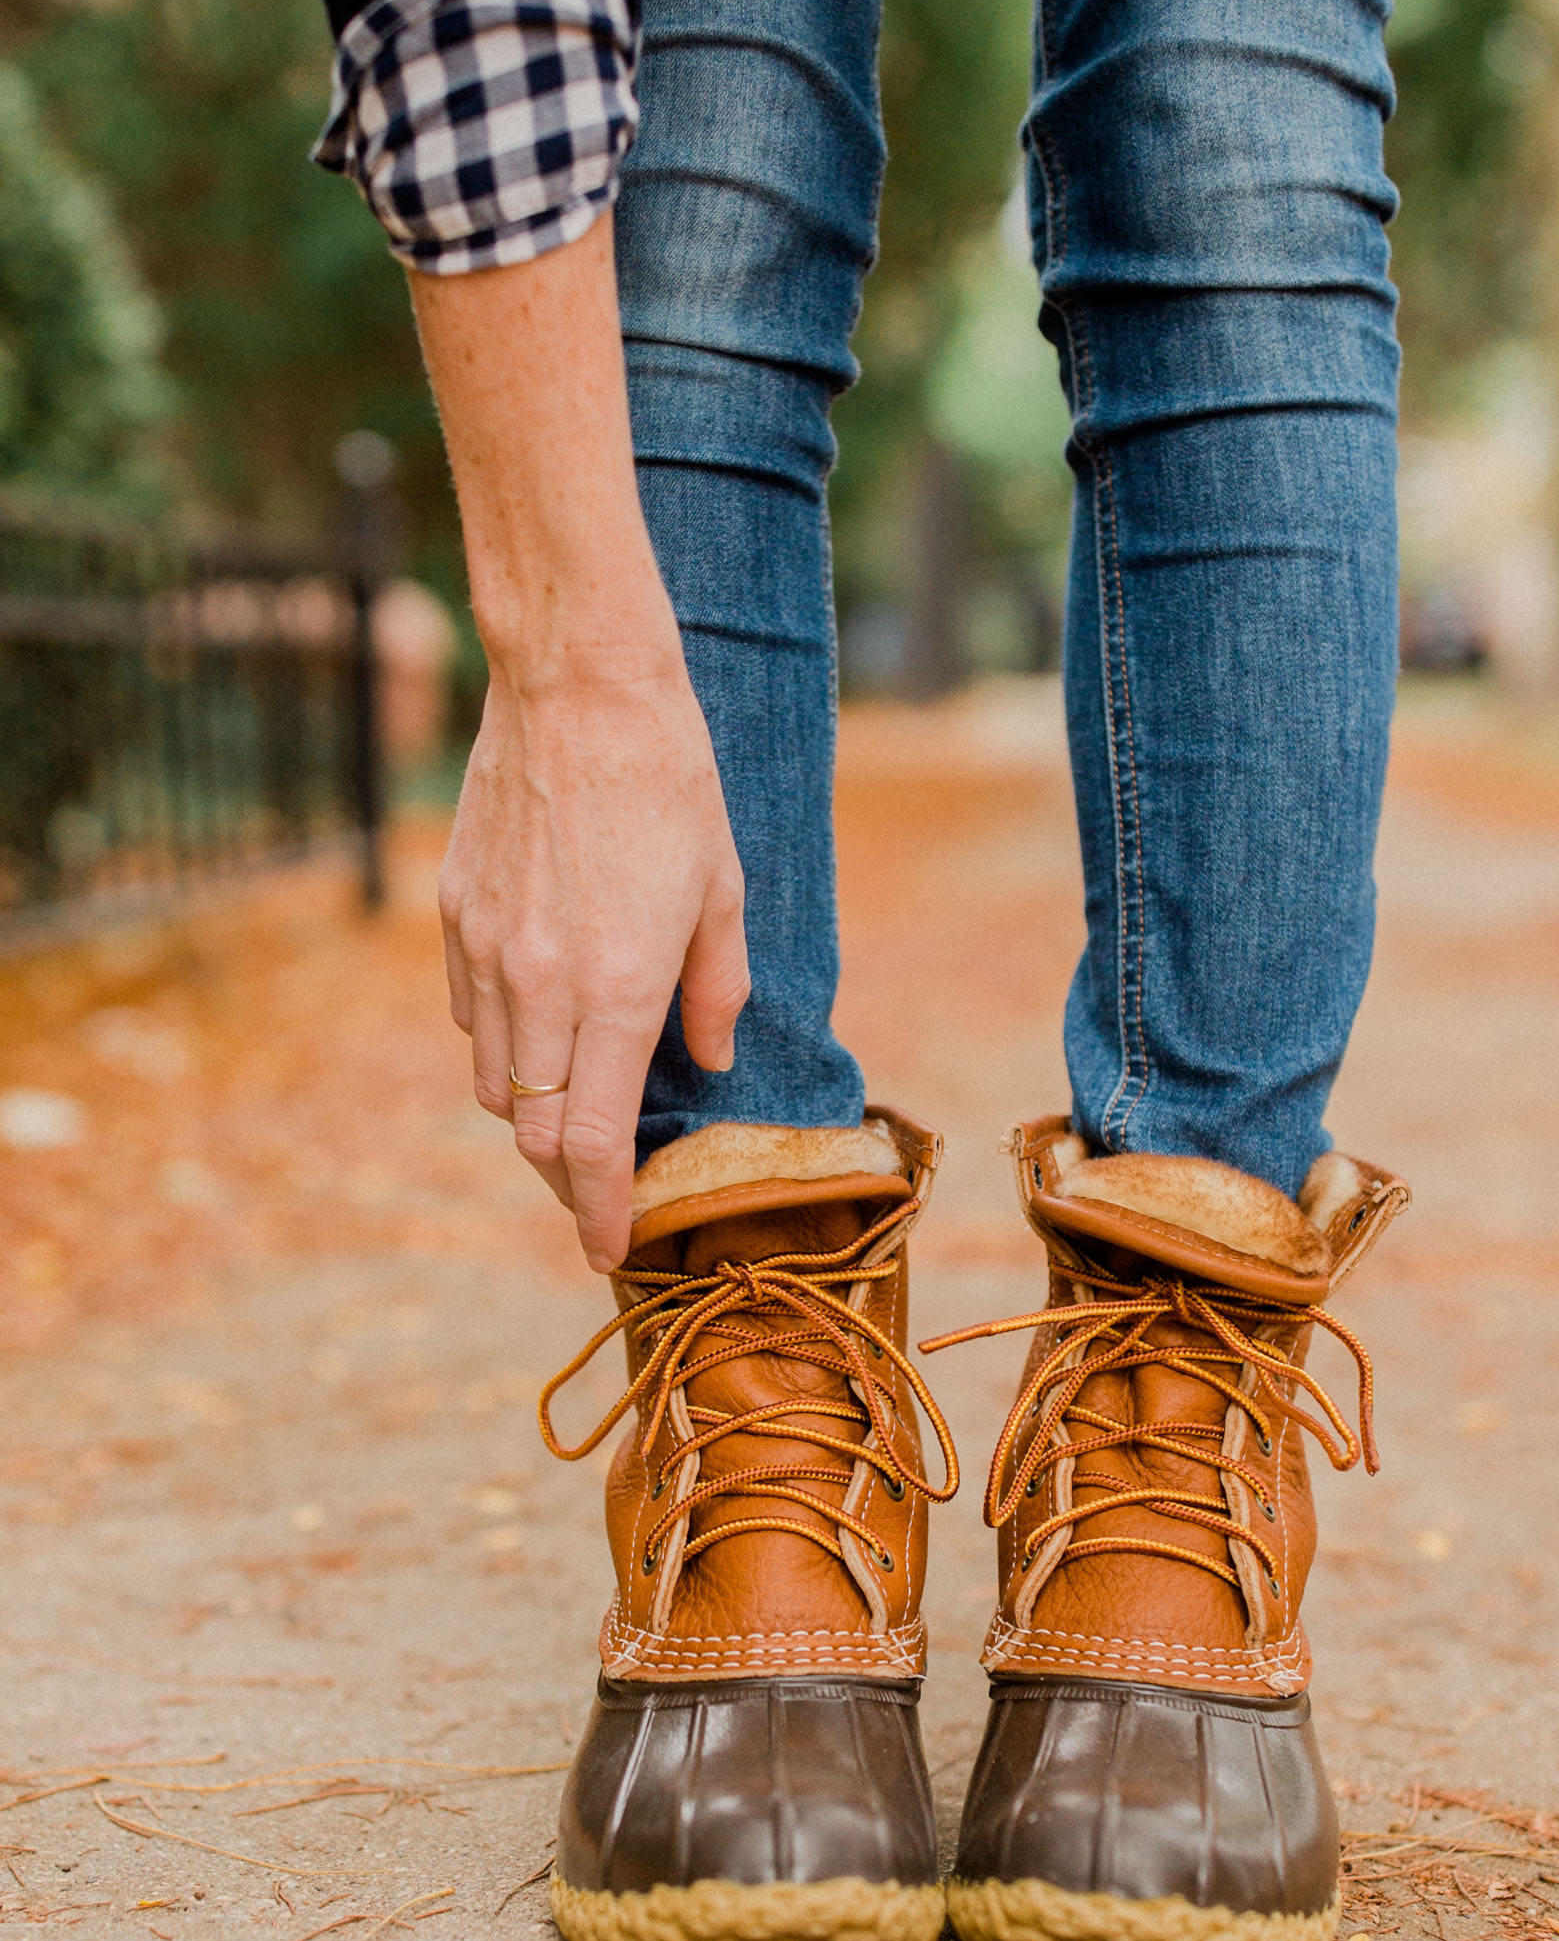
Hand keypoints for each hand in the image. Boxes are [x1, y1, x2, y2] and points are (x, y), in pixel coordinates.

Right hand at [438, 663, 748, 1270]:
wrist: (578, 687)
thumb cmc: (670, 784)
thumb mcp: (722, 895)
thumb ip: (716, 995)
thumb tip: (706, 1066)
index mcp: (612, 990)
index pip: (592, 1146)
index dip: (602, 1214)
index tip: (612, 1252)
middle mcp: (537, 984)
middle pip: (534, 1132)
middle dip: (569, 1182)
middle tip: (602, 1195)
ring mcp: (485, 951)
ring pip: (494, 1083)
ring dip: (534, 1117)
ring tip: (578, 1112)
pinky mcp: (454, 915)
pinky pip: (472, 1016)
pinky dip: (504, 1046)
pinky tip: (544, 1025)